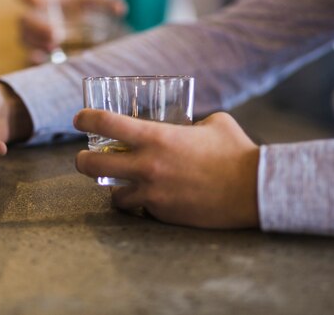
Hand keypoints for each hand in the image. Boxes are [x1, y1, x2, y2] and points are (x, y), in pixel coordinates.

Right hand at [17, 0, 125, 63]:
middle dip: (39, 28)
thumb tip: (122, 9)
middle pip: (24, 20)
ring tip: (55, 48)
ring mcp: (29, 34)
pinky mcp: (34, 50)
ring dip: (39, 44)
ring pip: (25, 39)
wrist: (69, 15)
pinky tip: (47, 60)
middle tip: (56, 35)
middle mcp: (30, 15)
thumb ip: (105, 2)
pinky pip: (28, 56)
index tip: (39, 0)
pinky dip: (37, 59)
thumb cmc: (76, 3)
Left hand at [73, 110, 259, 228]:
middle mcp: (147, 165)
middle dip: (82, 161)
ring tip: (119, 184)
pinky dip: (139, 204)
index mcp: (157, 137)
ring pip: (112, 195)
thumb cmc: (236, 152)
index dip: (85, 119)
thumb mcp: (214, 123)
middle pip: (90, 165)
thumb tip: (187, 124)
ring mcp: (153, 193)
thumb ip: (192, 123)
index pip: (107, 123)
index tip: (79, 119)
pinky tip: (146, 199)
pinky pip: (140, 210)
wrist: (254, 190)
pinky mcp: (163, 214)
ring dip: (113, 188)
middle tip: (84, 158)